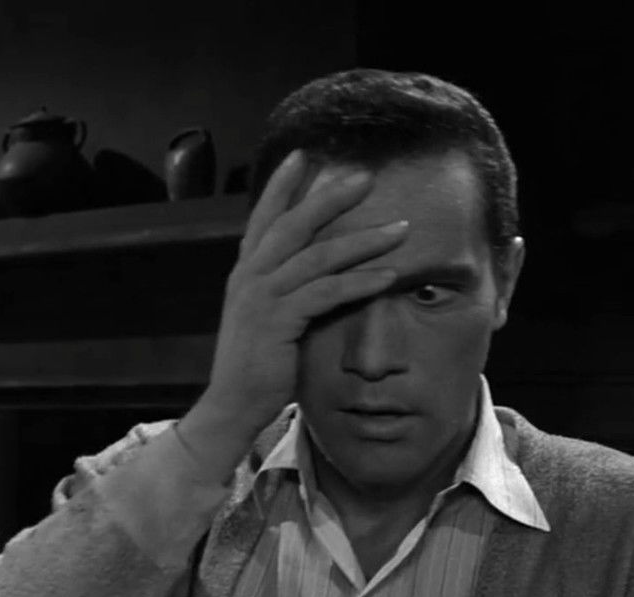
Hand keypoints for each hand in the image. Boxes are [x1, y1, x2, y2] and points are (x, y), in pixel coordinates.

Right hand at [192, 150, 408, 441]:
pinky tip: (389, 275)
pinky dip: (359, 282)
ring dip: (362, 239)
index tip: (304, 155)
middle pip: (293, 224)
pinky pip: (325, 293)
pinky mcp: (278, 322)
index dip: (283, 186)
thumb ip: (284, 289)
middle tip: (365, 176)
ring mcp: (261, 298)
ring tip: (401, 228)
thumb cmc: (256, 364)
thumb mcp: (267, 317)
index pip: (264, 218)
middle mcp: (249, 278)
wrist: (231, 404)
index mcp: (246, 273)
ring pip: (316, 255)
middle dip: (329, 197)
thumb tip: (314, 270)